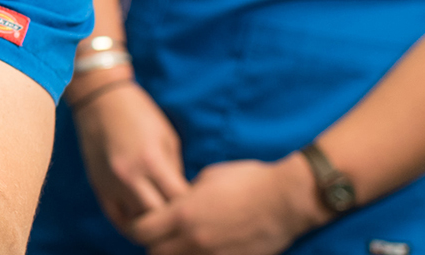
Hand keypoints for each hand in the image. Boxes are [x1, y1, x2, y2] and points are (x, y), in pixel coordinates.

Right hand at [73, 80, 189, 231]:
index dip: (194, 207)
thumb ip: (174, 171)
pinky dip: (131, 224)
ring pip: (137, 224)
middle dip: (175, 220)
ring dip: (154, 225)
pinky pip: (117, 218)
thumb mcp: (167, 138)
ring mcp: (111, 184)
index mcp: (152, 161)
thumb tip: (181, 198)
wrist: (100, 100)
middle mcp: (130, 177)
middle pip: (159, 218)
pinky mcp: (98, 186)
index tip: (202, 207)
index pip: (179, 200)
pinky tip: (144, 221)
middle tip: (186, 219)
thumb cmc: (140, 114)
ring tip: (166, 222)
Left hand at [128, 157, 328, 254]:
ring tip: (182, 242)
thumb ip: (184, 195)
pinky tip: (205, 248)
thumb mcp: (208, 178)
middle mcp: (193, 239)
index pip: (140, 231)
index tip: (142, 220)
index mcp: (183, 213)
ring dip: (174, 253)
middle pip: (154, 253)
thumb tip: (173, 204)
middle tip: (161, 233)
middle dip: (153, 243)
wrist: (288, 199)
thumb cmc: (249, 180)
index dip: (136, 226)